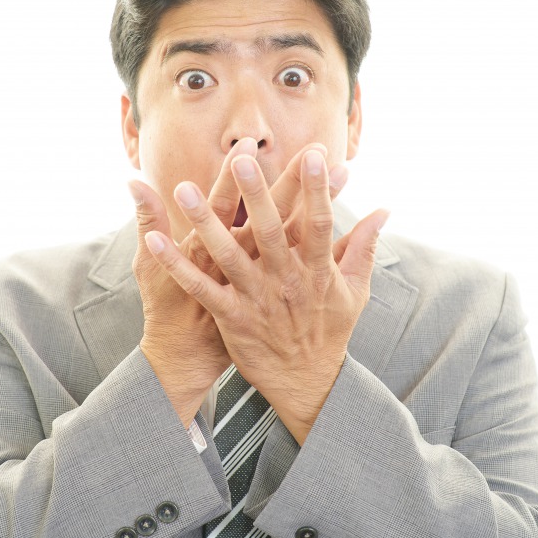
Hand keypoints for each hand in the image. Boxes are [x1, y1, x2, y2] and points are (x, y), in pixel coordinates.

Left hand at [145, 149, 388, 442]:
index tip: (316, 155)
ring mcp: (257, 298)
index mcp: (317, 270)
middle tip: (241, 158)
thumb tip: (384, 209)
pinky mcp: (232, 317)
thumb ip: (363, 246)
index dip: (318, 189)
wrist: (307, 382)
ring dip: (205, 222)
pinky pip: (200, 288)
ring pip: (228, 255)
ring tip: (184, 189)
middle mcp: (286, 281)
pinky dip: (177, 265)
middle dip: (255, 194)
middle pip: (270, 231)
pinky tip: (154, 241)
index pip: (319, 223)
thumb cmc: (330, 330)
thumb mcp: (355, 290)